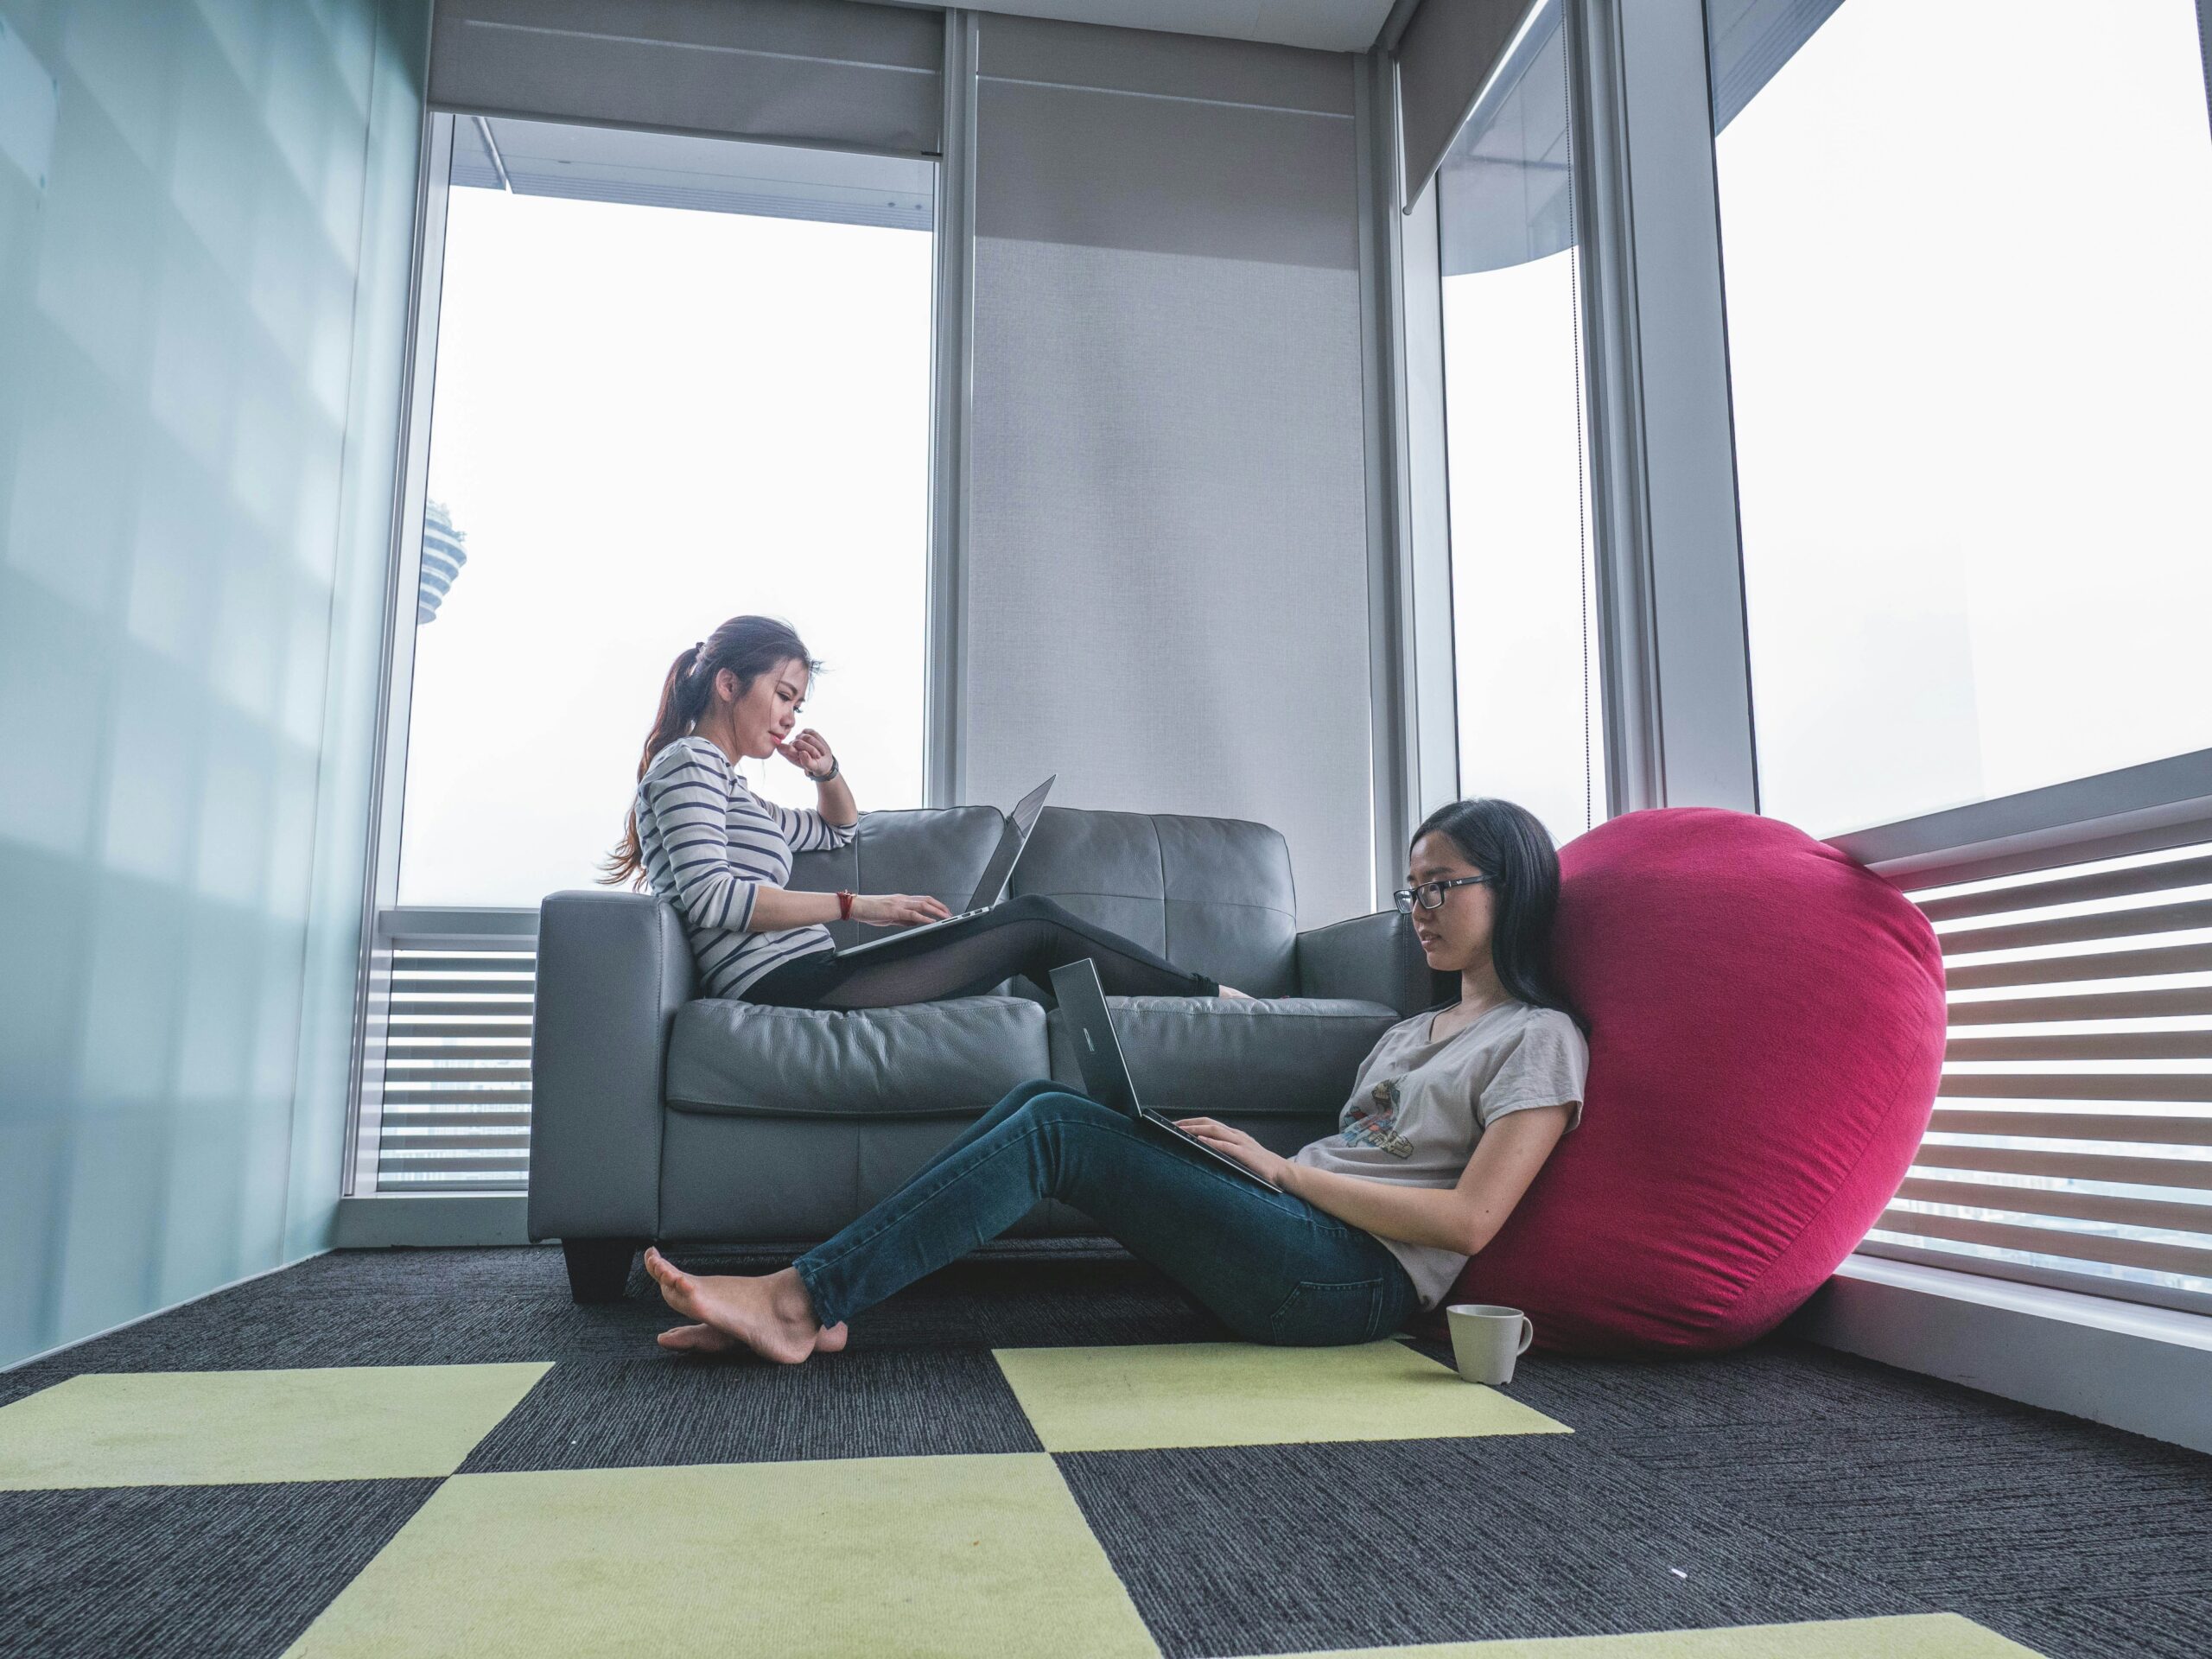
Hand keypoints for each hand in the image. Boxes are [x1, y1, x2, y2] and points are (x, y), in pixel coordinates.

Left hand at [777, 728, 836, 778]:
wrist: (824, 760)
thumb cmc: (815, 765)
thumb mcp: (813, 767)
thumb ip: (806, 762)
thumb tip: (802, 753)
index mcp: (788, 754)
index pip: (781, 748)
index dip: (789, 749)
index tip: (798, 754)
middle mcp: (792, 744)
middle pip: (798, 742)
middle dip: (810, 749)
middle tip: (818, 757)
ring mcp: (799, 737)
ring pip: (807, 737)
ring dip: (816, 746)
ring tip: (820, 754)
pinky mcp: (807, 732)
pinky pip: (813, 733)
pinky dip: (818, 741)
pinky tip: (820, 748)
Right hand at [850, 892, 952, 927]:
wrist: (856, 906)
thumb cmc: (869, 910)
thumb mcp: (889, 916)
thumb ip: (903, 919)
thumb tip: (916, 923)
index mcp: (901, 899)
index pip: (923, 899)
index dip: (936, 904)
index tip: (944, 910)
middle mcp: (902, 899)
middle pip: (927, 900)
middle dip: (941, 907)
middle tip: (950, 914)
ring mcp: (899, 903)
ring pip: (923, 905)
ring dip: (936, 911)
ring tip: (946, 917)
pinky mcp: (894, 911)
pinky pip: (913, 914)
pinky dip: (924, 918)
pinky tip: (931, 921)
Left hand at [1172, 1117, 1291, 1185]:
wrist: (1281, 1172)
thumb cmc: (1258, 1166)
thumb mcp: (1239, 1155)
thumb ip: (1224, 1151)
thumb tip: (1203, 1152)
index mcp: (1233, 1134)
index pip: (1208, 1123)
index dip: (1191, 1122)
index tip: (1174, 1124)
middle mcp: (1235, 1135)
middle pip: (1208, 1123)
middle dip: (1189, 1123)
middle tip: (1171, 1125)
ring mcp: (1241, 1143)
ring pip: (1215, 1131)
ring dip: (1196, 1130)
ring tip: (1181, 1131)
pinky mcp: (1245, 1154)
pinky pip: (1226, 1146)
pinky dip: (1212, 1142)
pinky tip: (1200, 1142)